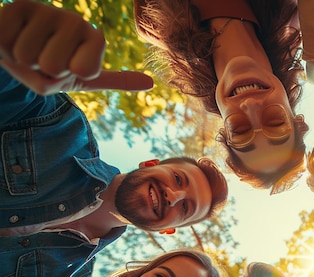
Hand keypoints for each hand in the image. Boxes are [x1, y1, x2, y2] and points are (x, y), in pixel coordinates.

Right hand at [0, 0, 152, 93]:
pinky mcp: (17, 6)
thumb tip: (151, 83)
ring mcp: (46, 11)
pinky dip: (4, 49)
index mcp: (95, 37)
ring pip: (28, 56)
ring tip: (26, 49)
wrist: (15, 50)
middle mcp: (75, 20)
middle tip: (41, 60)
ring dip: (22, 61)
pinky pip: (8, 42)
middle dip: (42, 72)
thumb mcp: (84, 78)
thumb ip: (115, 80)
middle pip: (54, 66)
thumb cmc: (51, 67)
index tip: (67, 68)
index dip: (67, 76)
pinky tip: (11, 38)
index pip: (85, 69)